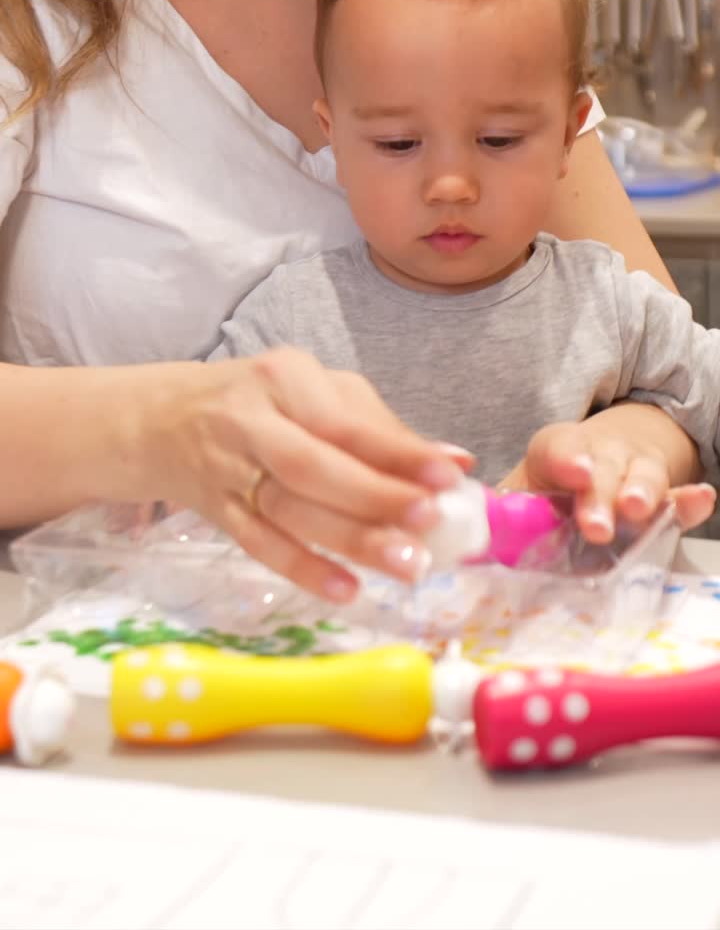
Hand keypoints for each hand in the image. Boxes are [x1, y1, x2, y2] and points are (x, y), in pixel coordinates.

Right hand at [127, 349, 464, 600]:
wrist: (162, 421)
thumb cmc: (260, 402)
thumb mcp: (311, 391)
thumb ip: (379, 426)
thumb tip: (455, 462)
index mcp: (284, 379)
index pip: (345, 420)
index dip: (397, 450)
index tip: (449, 476)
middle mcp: (251, 421)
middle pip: (314, 466)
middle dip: (375, 498)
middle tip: (430, 526)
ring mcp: (227, 470)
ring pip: (289, 510)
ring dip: (350, 541)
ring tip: (406, 566)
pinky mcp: (215, 512)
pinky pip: (259, 544)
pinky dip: (302, 568)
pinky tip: (345, 589)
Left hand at [498, 417, 715, 540]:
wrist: (595, 463)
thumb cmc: (552, 487)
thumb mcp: (522, 492)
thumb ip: (500, 515)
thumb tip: (470, 540)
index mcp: (556, 451)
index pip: (559, 448)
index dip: (567, 459)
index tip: (574, 473)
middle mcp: (599, 455)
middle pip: (601, 468)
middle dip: (600, 495)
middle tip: (596, 526)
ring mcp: (633, 471)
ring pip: (641, 475)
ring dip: (641, 491)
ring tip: (637, 509)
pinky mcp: (662, 494)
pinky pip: (676, 496)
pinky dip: (687, 500)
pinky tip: (700, 498)